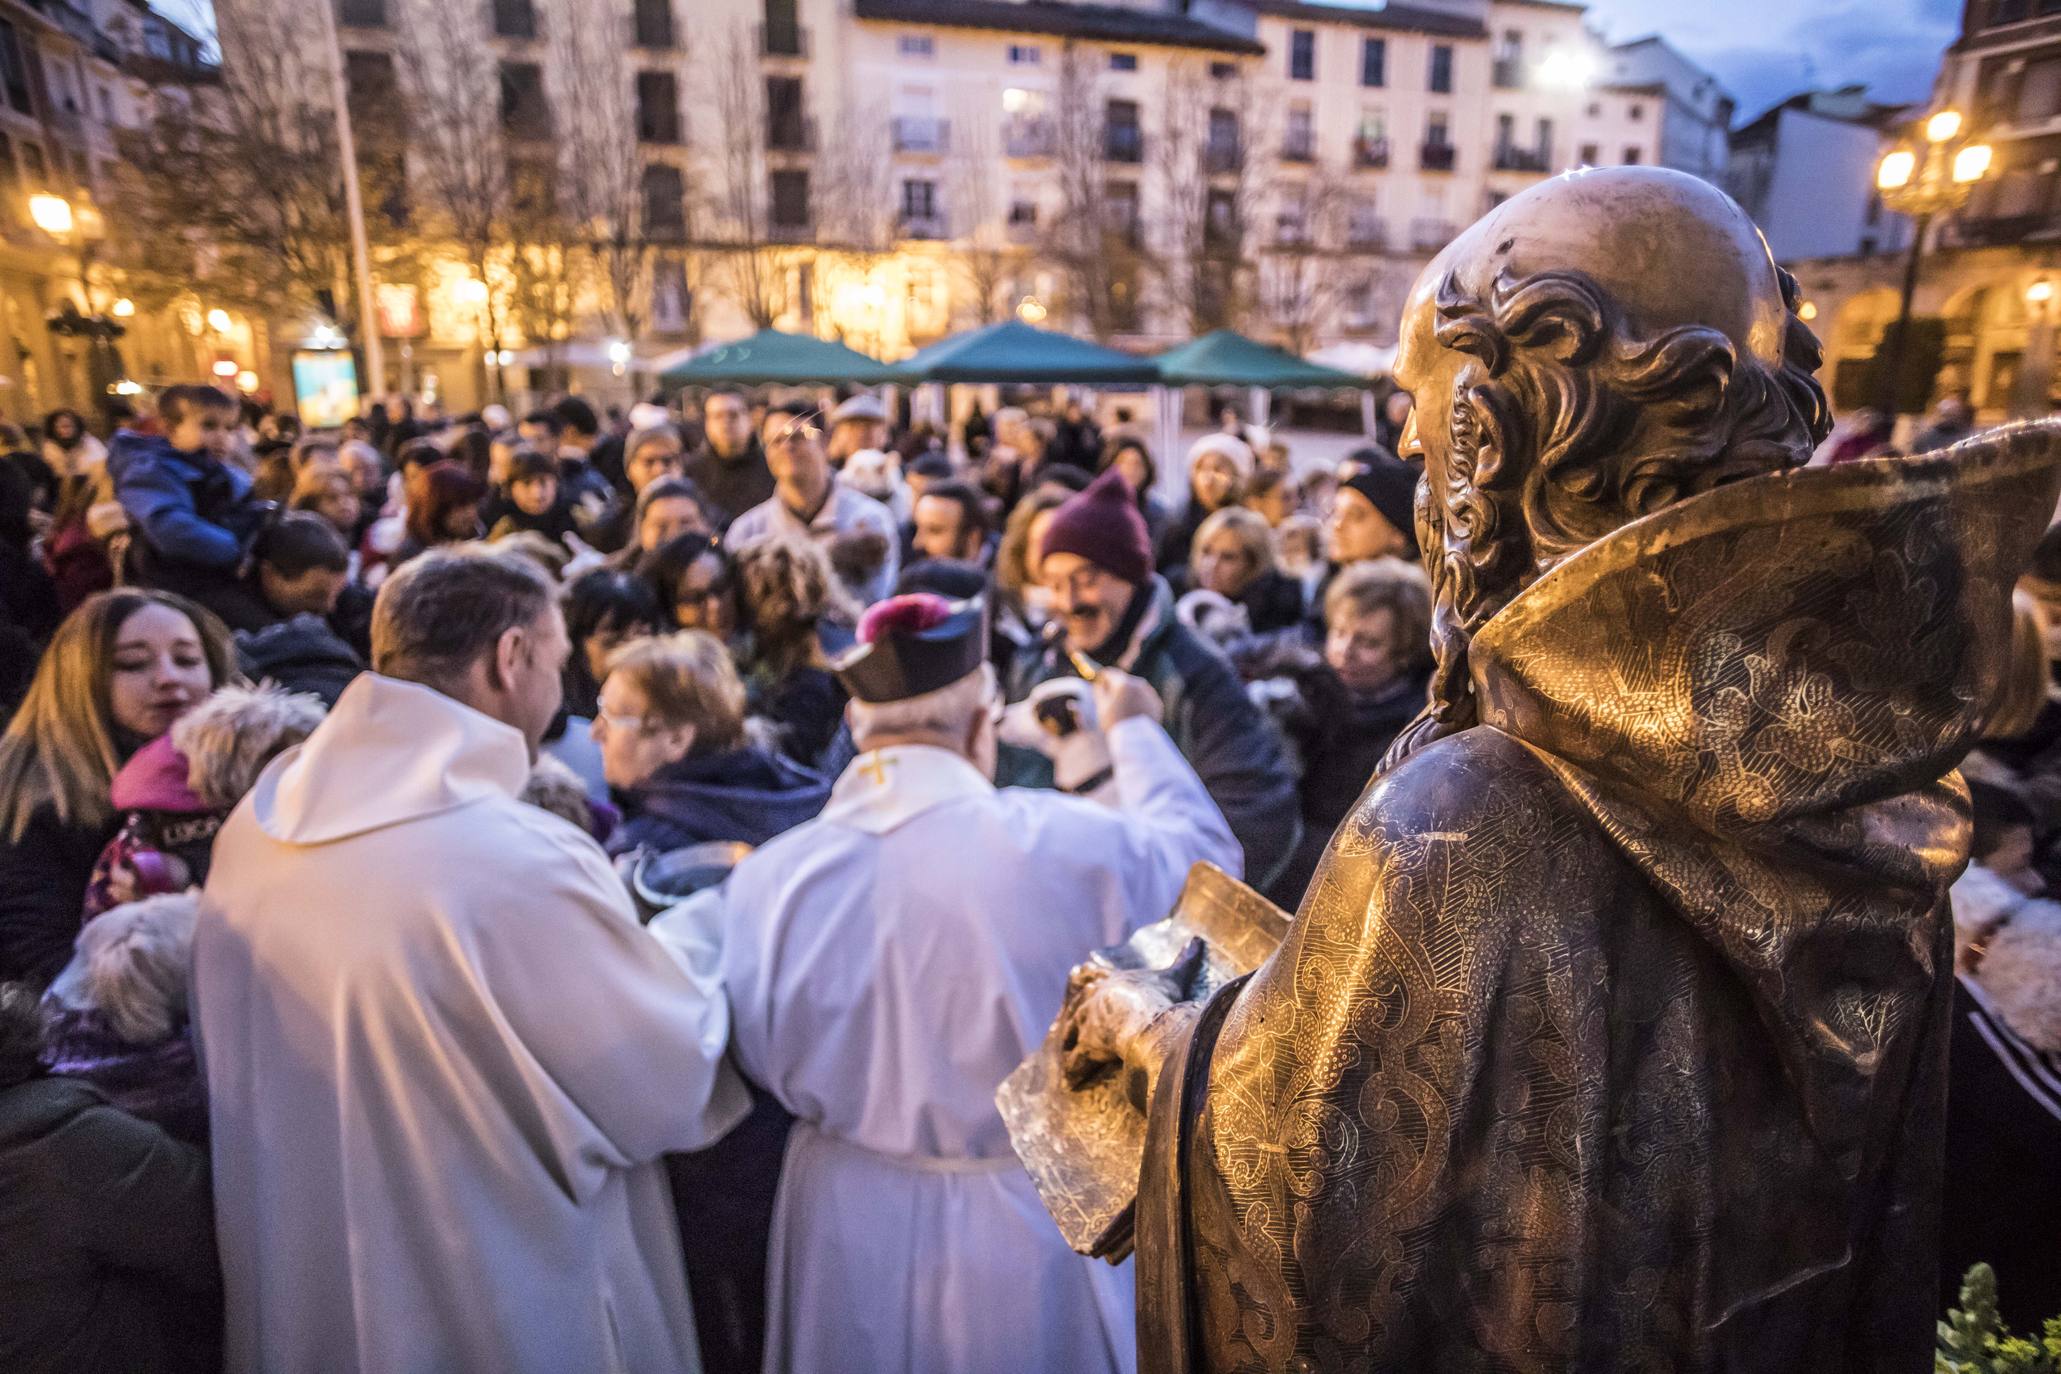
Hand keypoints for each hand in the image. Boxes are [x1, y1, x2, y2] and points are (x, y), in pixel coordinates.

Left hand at [1058, 936, 1205, 1091]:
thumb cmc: (1159, 997)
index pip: (1091, 980)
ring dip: (1068, 1043)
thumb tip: (1197, 941)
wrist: (1147, 1020)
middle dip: (1072, 1017)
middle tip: (1065, 1026)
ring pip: (1070, 1033)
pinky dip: (1074, 1071)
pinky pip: (1076, 1061)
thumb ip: (1184, 959)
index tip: (1078, 981)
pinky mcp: (1086, 1046)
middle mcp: (1092, 1001)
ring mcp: (1086, 1024)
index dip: (1086, 984)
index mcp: (1109, 983)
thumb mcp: (1173, 977)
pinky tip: (1071, 1081)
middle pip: (1076, 1007)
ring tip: (1064, 1052)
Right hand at [1090, 664, 1162, 729]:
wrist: (1136, 740)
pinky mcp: (1156, 703)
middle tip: (1111, 703)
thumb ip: (1099, 691)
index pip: (1110, 673)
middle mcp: (1139, 684)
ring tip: (1124, 711)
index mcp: (1123, 683)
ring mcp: (1149, 693)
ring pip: (1135, 689)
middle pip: (1124, 680)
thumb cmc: (1115, 723)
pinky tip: (1133, 714)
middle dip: (1117, 688)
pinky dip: (1139, 702)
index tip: (1100, 687)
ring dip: (1129, 695)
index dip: (1103, 680)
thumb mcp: (1101, 707)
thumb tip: (1100, 683)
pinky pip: (1145, 698)